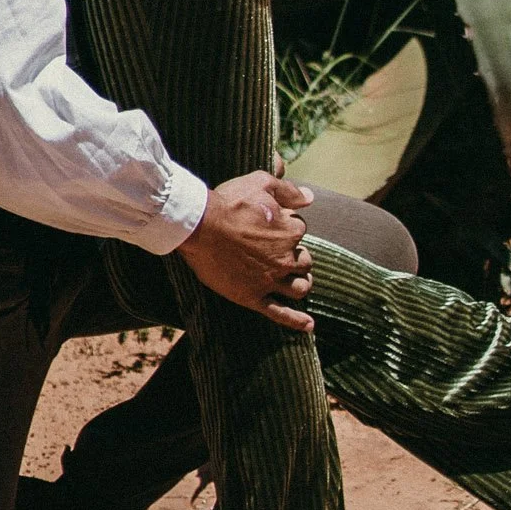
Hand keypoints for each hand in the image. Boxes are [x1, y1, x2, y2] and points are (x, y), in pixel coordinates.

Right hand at [181, 169, 313, 329]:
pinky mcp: (253, 297)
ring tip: (297, 282)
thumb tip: (311, 198)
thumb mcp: (261, 183)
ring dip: (301, 283)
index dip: (287, 224)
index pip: (300, 229)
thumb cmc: (229, 202)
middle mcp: (285, 258)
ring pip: (299, 288)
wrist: (200, 226)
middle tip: (283, 252)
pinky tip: (308, 326)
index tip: (273, 222)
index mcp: (290, 231)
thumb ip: (289, 191)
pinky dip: (296, 321)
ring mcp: (270, 280)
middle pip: (304, 261)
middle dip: (298, 256)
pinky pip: (280, 313)